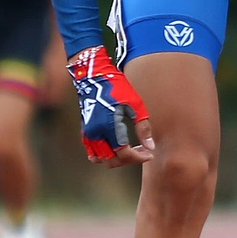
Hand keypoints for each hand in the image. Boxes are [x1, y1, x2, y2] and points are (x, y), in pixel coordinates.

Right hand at [67, 45, 153, 166]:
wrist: (95, 77)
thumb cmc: (117, 87)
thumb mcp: (135, 106)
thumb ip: (143, 128)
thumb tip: (151, 147)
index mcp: (109, 127)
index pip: (124, 153)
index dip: (138, 157)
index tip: (149, 154)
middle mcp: (96, 133)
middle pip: (112, 160)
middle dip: (129, 160)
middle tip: (143, 151)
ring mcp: (89, 134)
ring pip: (101, 159)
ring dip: (117, 159)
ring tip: (130, 151)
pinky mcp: (85, 131)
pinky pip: (93, 153)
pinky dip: (104, 156)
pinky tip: (117, 148)